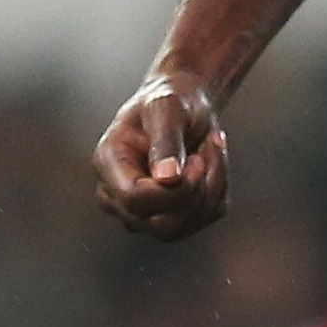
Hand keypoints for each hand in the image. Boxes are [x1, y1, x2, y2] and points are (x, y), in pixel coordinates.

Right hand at [92, 71, 228, 238]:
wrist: (184, 107)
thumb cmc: (169, 101)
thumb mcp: (166, 108)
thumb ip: (165, 140)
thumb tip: (167, 178)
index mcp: (108, 164)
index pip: (134, 199)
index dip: (172, 189)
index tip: (194, 159)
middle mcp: (119, 196)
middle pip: (162, 223)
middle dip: (196, 189)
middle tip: (204, 152)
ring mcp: (143, 212)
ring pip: (186, 225)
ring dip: (212, 186)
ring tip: (209, 150)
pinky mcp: (171, 218)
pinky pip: (205, 218)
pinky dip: (219, 189)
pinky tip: (210, 163)